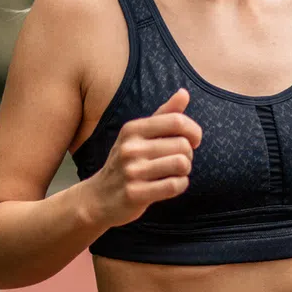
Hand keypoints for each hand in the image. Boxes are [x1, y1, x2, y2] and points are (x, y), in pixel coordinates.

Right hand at [84, 88, 201, 229]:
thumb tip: (184, 92)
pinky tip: (171, 185)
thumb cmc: (125, 162)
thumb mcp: (138, 135)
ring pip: (181, 164)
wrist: (98, 198)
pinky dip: (180, 185)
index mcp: (132, 129)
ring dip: (185, 171)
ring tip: (174, 172)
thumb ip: (164, 114)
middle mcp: (130, 148)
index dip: (193, 131)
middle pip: (183, 144)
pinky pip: (175, 185)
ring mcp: (132, 171)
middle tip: (178, 161)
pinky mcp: (135, 194)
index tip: (193, 141)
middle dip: (188, 154)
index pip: (176, 121)